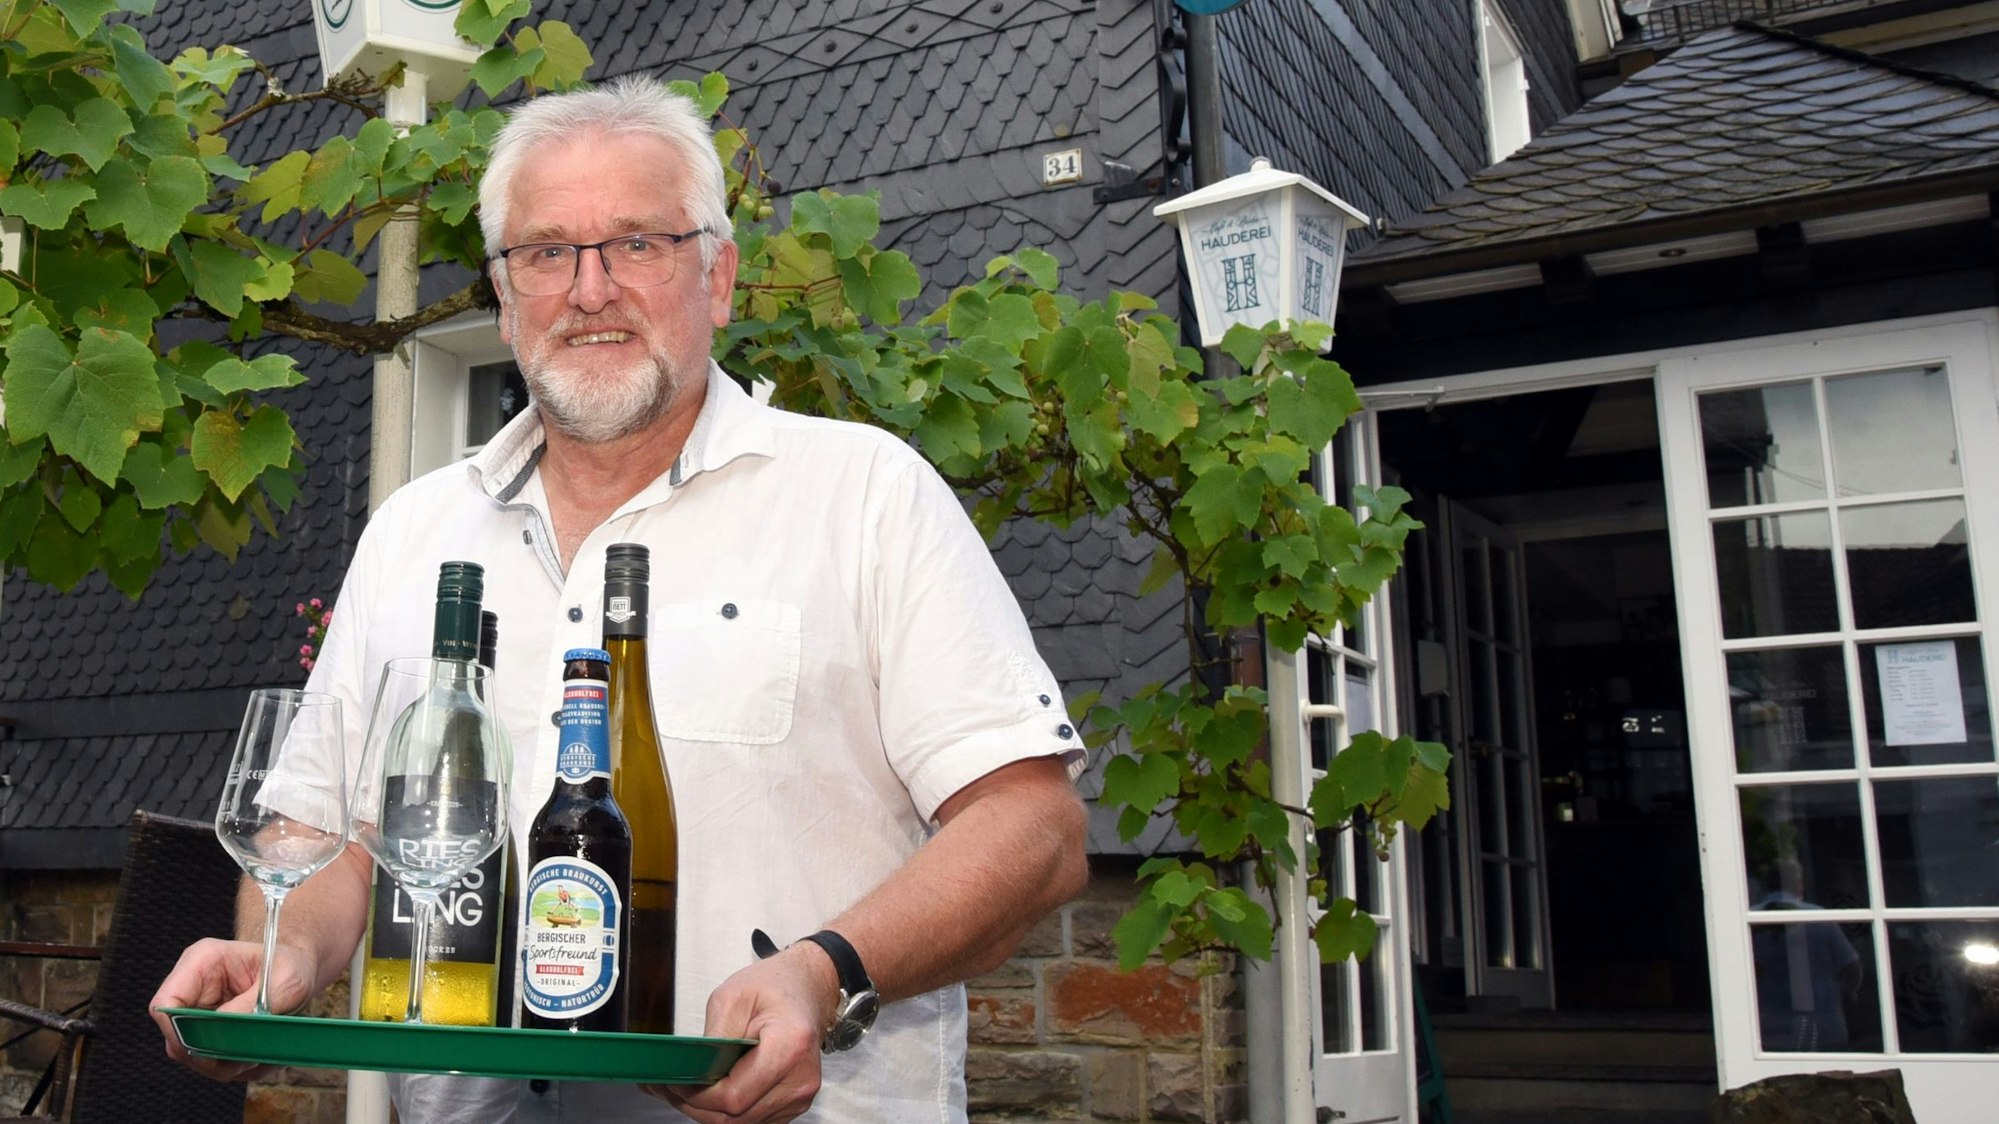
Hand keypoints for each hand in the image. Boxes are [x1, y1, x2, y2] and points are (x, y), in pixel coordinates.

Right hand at [148, 937, 315, 1081]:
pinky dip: (234, 1065)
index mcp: (203, 962)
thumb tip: (223, 1032)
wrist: (300, 971)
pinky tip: (260, 1054)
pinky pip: (210, 1060)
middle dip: (208, 1055)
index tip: (212, 1047)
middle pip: (174, 1037)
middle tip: (244, 1058)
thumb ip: (251, 1006)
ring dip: (224, 1063)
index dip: (179, 1032)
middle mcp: (193, 987)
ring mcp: (197, 1010)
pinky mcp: (207, 1029)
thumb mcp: (285, 983)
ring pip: (191, 1054)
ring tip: (259, 1055)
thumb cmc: (293, 967)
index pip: (165, 1004)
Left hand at [643, 944, 837, 1122]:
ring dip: (708, 1110)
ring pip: (741, 1123)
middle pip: (736, 1118)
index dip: (698, 1095)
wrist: (806, 988)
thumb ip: (712, 1038)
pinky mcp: (794, 1103)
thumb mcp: (732, 997)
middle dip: (696, 1105)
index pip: (734, 1097)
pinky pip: (752, 1119)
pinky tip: (709, 1091)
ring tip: (685, 1087)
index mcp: (789, 1046)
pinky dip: (726, 1111)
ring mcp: (799, 1096)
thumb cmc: (774, 986)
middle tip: (668, 1087)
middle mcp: (800, 1078)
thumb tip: (691, 1070)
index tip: (674, 1082)